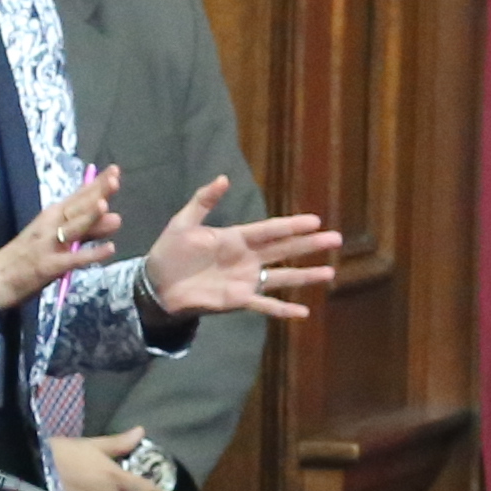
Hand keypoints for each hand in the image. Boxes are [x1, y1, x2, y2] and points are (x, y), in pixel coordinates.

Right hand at [0, 172, 120, 314]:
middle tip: (115, 178)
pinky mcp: (48, 266)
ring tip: (105, 204)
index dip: (96, 184)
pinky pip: (72, 259)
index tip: (115, 170)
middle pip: (76, 207)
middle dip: (95, 193)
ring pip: (71, 228)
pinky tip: (109, 249)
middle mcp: (50, 226)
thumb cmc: (28, 256)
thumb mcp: (60, 239)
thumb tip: (116, 217)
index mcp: (52, 216)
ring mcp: (48, 245)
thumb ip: (89, 231)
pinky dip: (90, 254)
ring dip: (87, 217)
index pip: (77, 197)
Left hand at [137, 175, 345, 321]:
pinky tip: (303, 313)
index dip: (292, 226)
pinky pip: (266, 305)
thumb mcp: (183, 223)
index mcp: (237, 238)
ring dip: (306, 276)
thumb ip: (203, 201)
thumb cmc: (169, 252)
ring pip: (283, 277)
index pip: (270, 230)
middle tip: (335, 239)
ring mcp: (246, 281)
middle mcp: (248, 258)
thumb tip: (224, 178)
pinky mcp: (239, 301)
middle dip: (310, 245)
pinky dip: (284, 310)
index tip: (315, 221)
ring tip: (330, 273)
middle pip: (284, 250)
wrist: (156, 285)